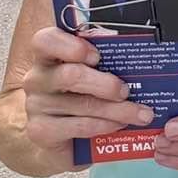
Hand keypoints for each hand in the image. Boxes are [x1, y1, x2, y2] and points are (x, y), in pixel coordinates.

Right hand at [23, 27, 155, 171]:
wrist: (65, 137)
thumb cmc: (84, 95)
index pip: (46, 40)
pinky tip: (118, 125)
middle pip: (70, 75)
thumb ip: (106, 61)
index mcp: (49, 55)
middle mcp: (38, 78)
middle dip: (106, 84)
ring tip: (140, 114)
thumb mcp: (94, 73)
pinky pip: (79, 126)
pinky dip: (104, 125)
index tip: (97, 56)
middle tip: (127, 91)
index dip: (71, 46)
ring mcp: (36, 105)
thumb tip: (139, 59)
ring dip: (116, 109)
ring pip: (81, 104)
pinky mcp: (40, 131)